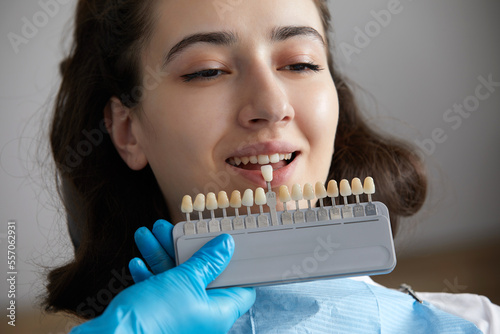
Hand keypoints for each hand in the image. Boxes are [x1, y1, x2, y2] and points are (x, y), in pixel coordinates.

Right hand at [71, 230, 255, 333]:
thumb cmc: (155, 315)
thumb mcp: (185, 280)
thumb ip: (207, 261)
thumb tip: (226, 246)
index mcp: (219, 312)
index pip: (242, 287)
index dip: (237, 264)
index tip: (227, 242)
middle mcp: (202, 316)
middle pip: (203, 275)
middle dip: (186, 249)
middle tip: (173, 229)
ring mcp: (180, 316)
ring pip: (177, 279)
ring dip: (161, 255)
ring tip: (148, 234)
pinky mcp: (159, 316)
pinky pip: (159, 291)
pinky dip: (150, 275)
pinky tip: (137, 262)